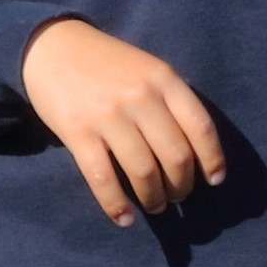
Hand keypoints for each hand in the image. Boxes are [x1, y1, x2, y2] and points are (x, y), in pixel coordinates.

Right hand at [21, 15, 227, 225]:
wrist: (52, 47)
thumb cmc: (106, 64)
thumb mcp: (147, 69)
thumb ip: (170, 100)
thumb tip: (192, 149)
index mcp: (164, 80)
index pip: (201, 127)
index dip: (212, 159)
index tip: (214, 180)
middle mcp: (140, 97)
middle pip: (175, 155)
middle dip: (182, 185)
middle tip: (178, 196)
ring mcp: (108, 116)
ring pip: (143, 171)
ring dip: (154, 198)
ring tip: (155, 206)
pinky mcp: (78, 133)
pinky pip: (102, 178)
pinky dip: (116, 205)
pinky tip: (124, 218)